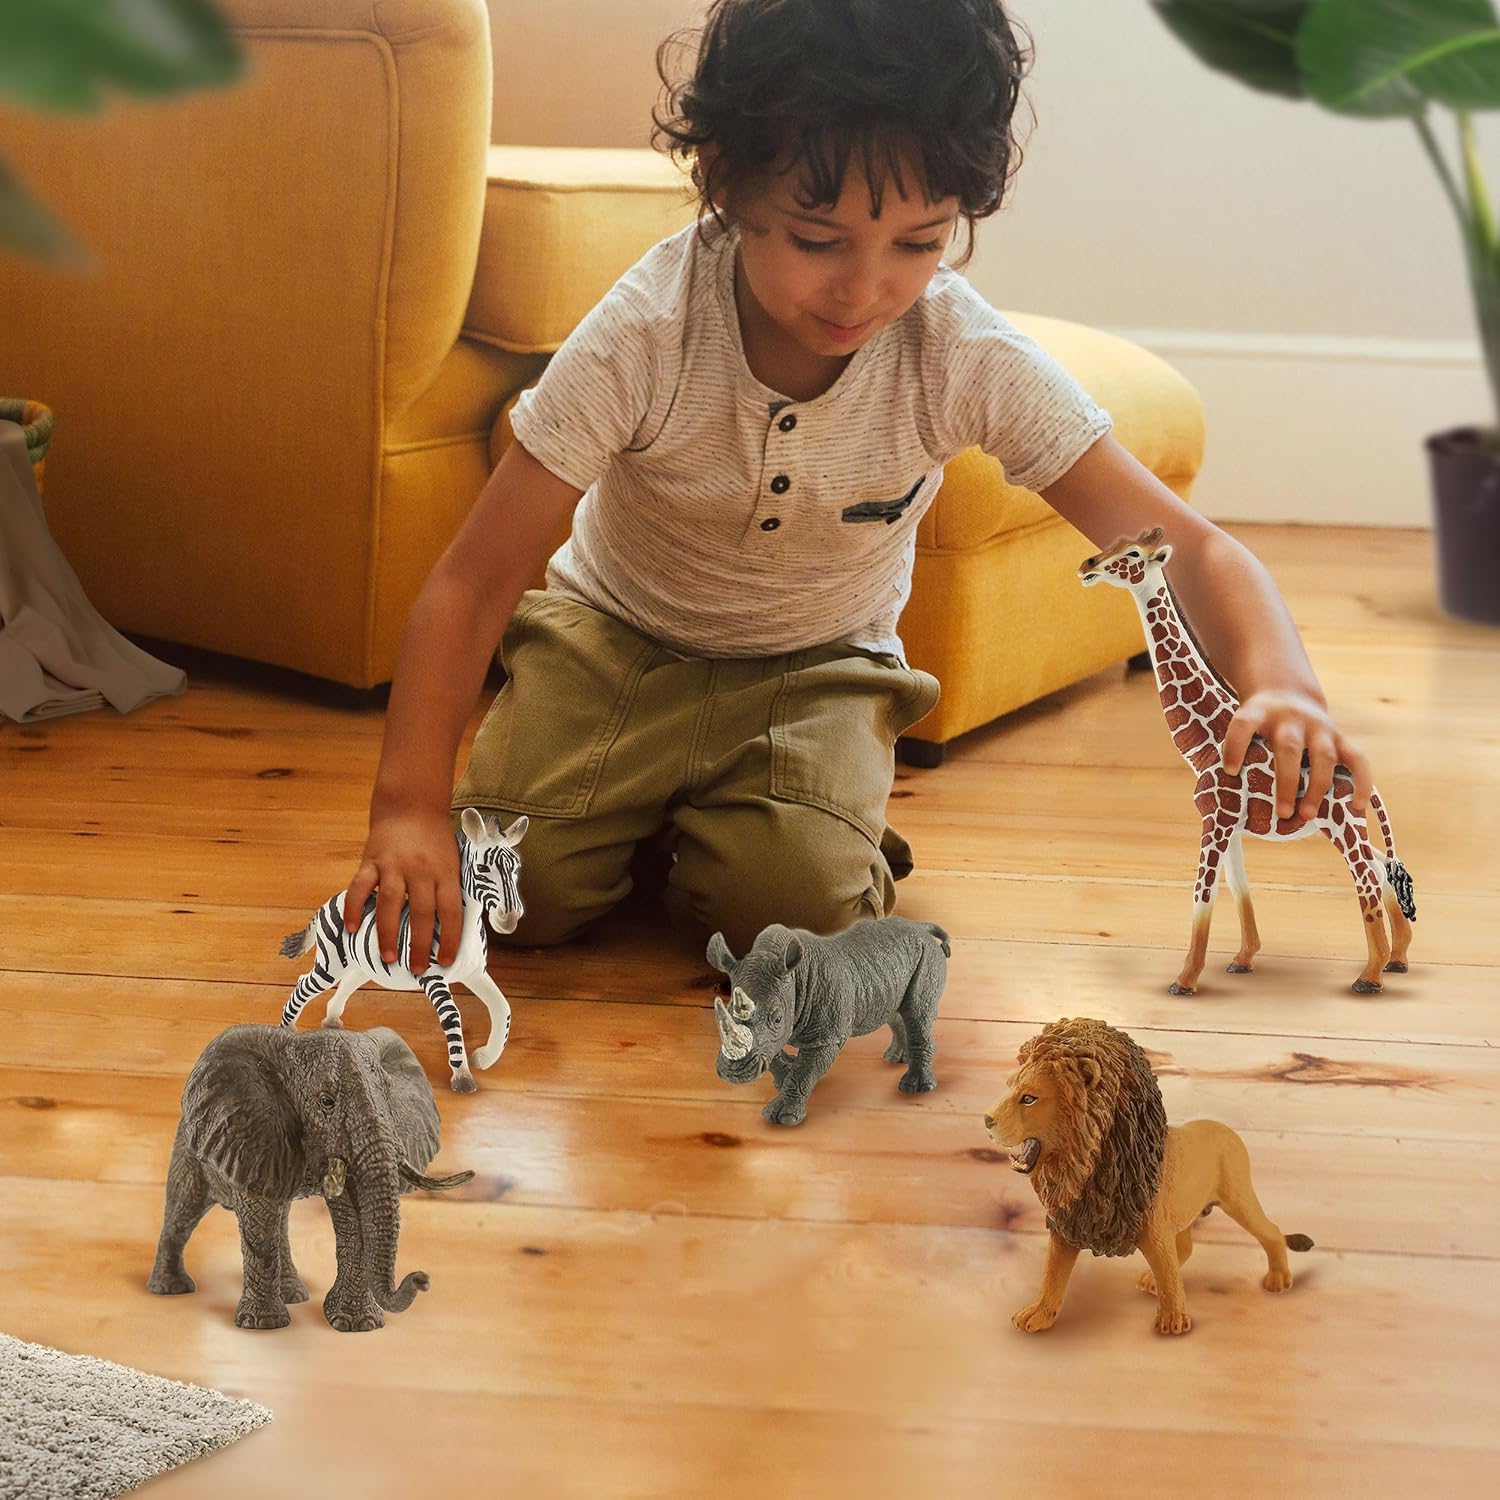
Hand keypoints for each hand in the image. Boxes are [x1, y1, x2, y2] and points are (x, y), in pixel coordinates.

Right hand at [343, 808, 462, 971]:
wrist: (412, 804)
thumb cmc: (435, 841)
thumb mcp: (452, 863)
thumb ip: (449, 891)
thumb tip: (451, 930)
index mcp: (446, 872)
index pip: (452, 911)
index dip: (450, 938)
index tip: (445, 961)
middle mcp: (421, 870)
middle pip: (422, 911)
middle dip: (419, 944)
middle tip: (417, 969)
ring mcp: (395, 864)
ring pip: (391, 902)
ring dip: (388, 933)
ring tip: (388, 958)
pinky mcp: (372, 860)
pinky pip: (360, 886)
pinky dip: (354, 907)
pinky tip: (351, 928)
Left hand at [1221, 690, 1372, 819]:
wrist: (1286, 692)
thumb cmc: (1260, 723)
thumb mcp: (1243, 725)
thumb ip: (1238, 752)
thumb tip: (1226, 797)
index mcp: (1258, 713)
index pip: (1243, 725)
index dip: (1235, 746)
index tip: (1231, 770)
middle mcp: (1290, 718)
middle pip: (1288, 747)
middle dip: (1287, 782)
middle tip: (1282, 813)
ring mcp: (1318, 726)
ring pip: (1322, 755)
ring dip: (1317, 787)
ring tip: (1308, 815)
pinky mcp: (1339, 735)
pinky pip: (1357, 757)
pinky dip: (1361, 780)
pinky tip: (1357, 804)